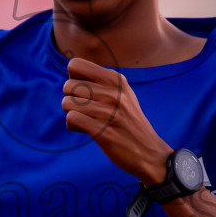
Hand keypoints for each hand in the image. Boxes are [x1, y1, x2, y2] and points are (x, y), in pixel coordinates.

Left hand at [62, 57, 168, 183]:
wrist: (148, 151)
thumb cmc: (130, 121)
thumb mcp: (123, 93)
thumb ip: (102, 81)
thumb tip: (72, 72)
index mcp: (116, 79)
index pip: (75, 65)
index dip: (73, 78)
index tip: (82, 90)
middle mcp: (113, 92)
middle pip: (68, 85)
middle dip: (71, 98)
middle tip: (84, 109)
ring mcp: (108, 112)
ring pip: (67, 102)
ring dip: (70, 112)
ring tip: (85, 118)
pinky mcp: (102, 131)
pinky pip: (71, 119)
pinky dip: (73, 125)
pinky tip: (84, 129)